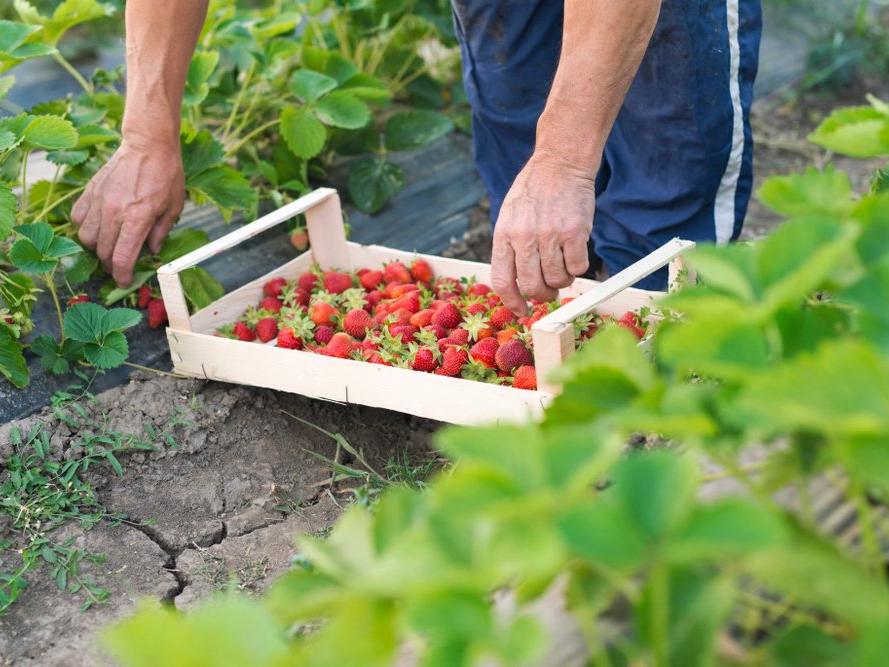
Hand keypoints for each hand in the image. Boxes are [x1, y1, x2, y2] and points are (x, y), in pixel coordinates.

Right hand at [72, 140, 184, 286]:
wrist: (148, 145)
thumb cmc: (166, 176)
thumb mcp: (173, 208)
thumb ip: (160, 233)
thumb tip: (151, 252)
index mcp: (138, 219)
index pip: (121, 258)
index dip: (122, 276)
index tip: (125, 281)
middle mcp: (114, 212)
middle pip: (103, 252)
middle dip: (111, 266)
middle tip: (120, 266)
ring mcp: (99, 201)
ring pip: (87, 238)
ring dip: (97, 249)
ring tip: (109, 247)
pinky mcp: (90, 192)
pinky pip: (78, 219)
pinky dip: (84, 229)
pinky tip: (98, 228)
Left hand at [490, 154, 595, 314]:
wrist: (560, 164)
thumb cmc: (534, 192)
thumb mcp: (509, 217)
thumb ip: (510, 249)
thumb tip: (518, 286)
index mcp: (504, 236)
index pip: (503, 281)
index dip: (512, 302)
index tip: (522, 310)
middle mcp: (524, 237)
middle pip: (532, 286)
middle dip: (543, 294)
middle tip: (550, 290)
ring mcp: (550, 235)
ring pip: (557, 280)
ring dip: (562, 280)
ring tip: (562, 265)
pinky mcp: (575, 232)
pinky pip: (578, 267)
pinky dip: (578, 267)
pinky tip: (574, 252)